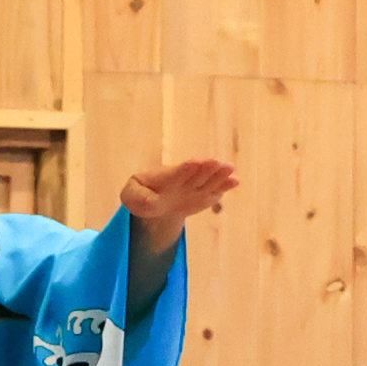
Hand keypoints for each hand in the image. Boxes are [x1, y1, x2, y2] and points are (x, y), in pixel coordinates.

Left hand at [120, 156, 240, 234]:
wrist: (156, 203)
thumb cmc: (142, 195)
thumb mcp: (131, 195)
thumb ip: (137, 197)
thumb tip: (151, 204)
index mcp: (166, 177)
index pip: (178, 172)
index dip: (186, 169)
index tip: (195, 162)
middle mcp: (184, 180)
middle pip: (197, 174)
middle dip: (206, 168)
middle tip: (216, 162)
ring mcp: (196, 187)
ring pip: (209, 181)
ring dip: (219, 175)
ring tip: (231, 169)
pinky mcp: (205, 195)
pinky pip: (216, 191)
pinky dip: (225, 187)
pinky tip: (235, 182)